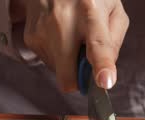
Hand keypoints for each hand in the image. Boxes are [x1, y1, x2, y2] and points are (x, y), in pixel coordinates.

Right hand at [13, 0, 128, 90]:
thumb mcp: (113, 11)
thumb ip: (114, 43)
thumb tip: (104, 73)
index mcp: (91, 12)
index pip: (98, 45)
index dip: (102, 66)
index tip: (104, 82)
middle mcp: (63, 21)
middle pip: (68, 74)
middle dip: (79, 80)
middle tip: (87, 62)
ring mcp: (43, 31)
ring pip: (60, 73)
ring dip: (70, 63)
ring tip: (72, 36)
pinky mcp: (31, 38)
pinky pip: (51, 64)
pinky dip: (59, 55)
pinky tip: (60, 35)